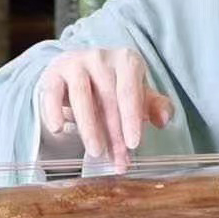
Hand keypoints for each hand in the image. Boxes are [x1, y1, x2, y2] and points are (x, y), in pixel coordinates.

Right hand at [38, 48, 172, 172]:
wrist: (76, 70)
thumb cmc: (112, 85)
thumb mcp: (136, 93)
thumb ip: (155, 106)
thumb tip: (165, 120)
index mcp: (126, 60)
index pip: (130, 91)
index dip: (132, 118)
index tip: (133, 144)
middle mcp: (101, 57)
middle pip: (108, 98)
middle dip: (113, 132)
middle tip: (117, 160)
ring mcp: (76, 63)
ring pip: (82, 96)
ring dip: (89, 127)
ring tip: (95, 152)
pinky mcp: (53, 74)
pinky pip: (53, 93)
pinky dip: (53, 111)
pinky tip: (59, 129)